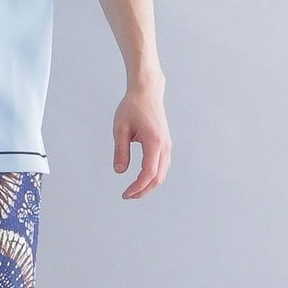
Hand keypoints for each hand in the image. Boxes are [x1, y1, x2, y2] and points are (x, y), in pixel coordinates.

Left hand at [112, 83, 170, 198]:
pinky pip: (163, 165)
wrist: (147, 92)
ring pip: (163, 173)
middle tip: (128, 195)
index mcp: (154, 142)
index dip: (138, 187)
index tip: (126, 193)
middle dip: (144, 190)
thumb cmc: (133, 106)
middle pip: (158, 177)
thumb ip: (120, 151)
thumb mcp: (120, 129)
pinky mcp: (165, 143)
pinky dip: (154, 176)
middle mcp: (164, 146)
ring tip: (133, 190)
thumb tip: (119, 171)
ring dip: (149, 185)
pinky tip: (142, 178)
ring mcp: (167, 145)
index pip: (148, 173)